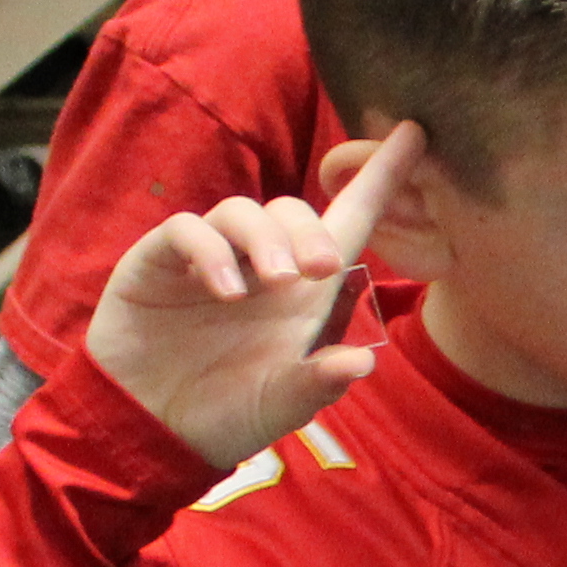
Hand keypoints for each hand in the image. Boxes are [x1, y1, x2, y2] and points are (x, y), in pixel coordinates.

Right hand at [89, 122, 408, 469]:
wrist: (150, 431)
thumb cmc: (224, 415)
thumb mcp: (281, 405)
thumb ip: (319, 382)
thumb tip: (364, 362)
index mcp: (302, 294)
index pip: (346, 223)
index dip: (378, 180)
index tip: (416, 136)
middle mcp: (259, 267)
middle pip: (290, 211)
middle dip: (310, 231)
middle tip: (320, 270)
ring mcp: (207, 259)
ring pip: (240, 212)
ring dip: (264, 239)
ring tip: (275, 282)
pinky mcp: (157, 261)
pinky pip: (186, 230)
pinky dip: (209, 251)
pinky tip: (227, 290)